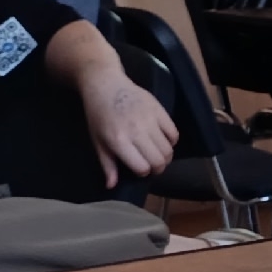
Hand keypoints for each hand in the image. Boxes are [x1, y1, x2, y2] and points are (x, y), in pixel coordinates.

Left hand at [79, 68, 176, 186]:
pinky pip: (174, 133)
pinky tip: (162, 139)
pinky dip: (171, 141)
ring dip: (165, 156)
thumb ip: (107, 164)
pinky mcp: (159, 110)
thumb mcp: (97, 141)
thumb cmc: (98, 115)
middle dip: (157, 168)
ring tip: (157, 153)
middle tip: (151, 165)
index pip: (142, 167)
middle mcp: (136, 131)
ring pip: (169, 149)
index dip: (143, 173)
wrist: (106, 85)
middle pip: (159, 160)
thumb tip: (111, 186)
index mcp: (119, 141)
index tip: (139, 169)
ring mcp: (150, 119)